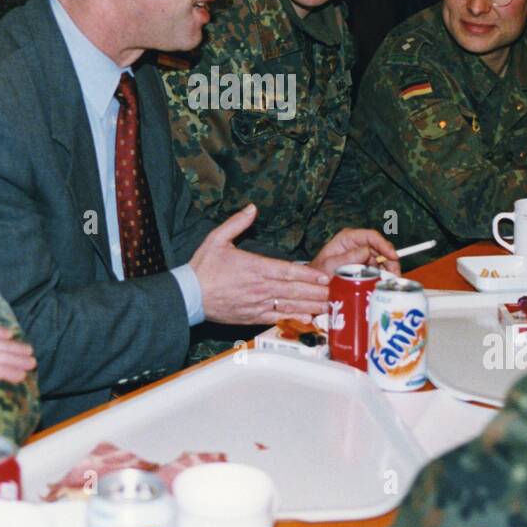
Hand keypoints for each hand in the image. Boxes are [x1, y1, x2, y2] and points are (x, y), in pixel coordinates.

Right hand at [191, 204, 330, 324]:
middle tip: (338, 292)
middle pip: (294, 290)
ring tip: (330, 305)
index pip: (287, 271)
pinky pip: (277, 317)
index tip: (325, 276)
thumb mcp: (216, 238)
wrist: (188, 296)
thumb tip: (251, 208)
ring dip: (311, 305)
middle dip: (318, 292)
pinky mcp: (252, 316)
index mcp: (254, 267)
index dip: (308, 274)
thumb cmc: (202, 268)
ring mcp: (257, 303)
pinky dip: (294, 318)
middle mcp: (259, 287)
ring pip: (290, 305)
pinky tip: (308, 318)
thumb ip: (237, 223)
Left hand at [311, 228, 401, 276]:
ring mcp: (362, 256)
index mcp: (348, 238)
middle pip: (380, 248)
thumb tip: (367, 252)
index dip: (384, 245)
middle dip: (390, 260)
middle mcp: (357, 245)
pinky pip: (378, 270)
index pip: (371, 236)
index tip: (393, 256)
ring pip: (382, 260)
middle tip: (395, 274)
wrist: (315, 286)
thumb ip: (348, 258)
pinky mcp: (365, 267)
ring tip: (392, 282)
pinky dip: (383, 277)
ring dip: (389, 270)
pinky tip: (386, 284)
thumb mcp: (331, 265)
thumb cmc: (319, 273)